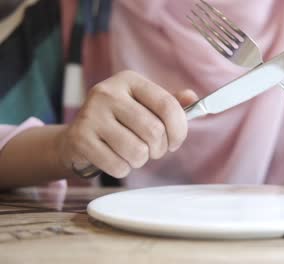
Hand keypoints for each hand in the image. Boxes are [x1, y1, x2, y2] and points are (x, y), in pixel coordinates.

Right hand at [57, 71, 197, 177]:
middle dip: (159, 149)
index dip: (179, 130)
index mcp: (129, 80)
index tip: (175, 141)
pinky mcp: (80, 139)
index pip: (168, 105)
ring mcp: (91, 115)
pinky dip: (123, 169)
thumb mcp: (144, 105)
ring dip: (141, 160)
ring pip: (137, 151)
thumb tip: (192, 98)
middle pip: (154, 131)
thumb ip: (169, 103)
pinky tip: (116, 159)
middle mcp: (108, 92)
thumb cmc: (119, 121)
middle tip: (153, 150)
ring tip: (134, 154)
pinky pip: (118, 166)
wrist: (77, 137)